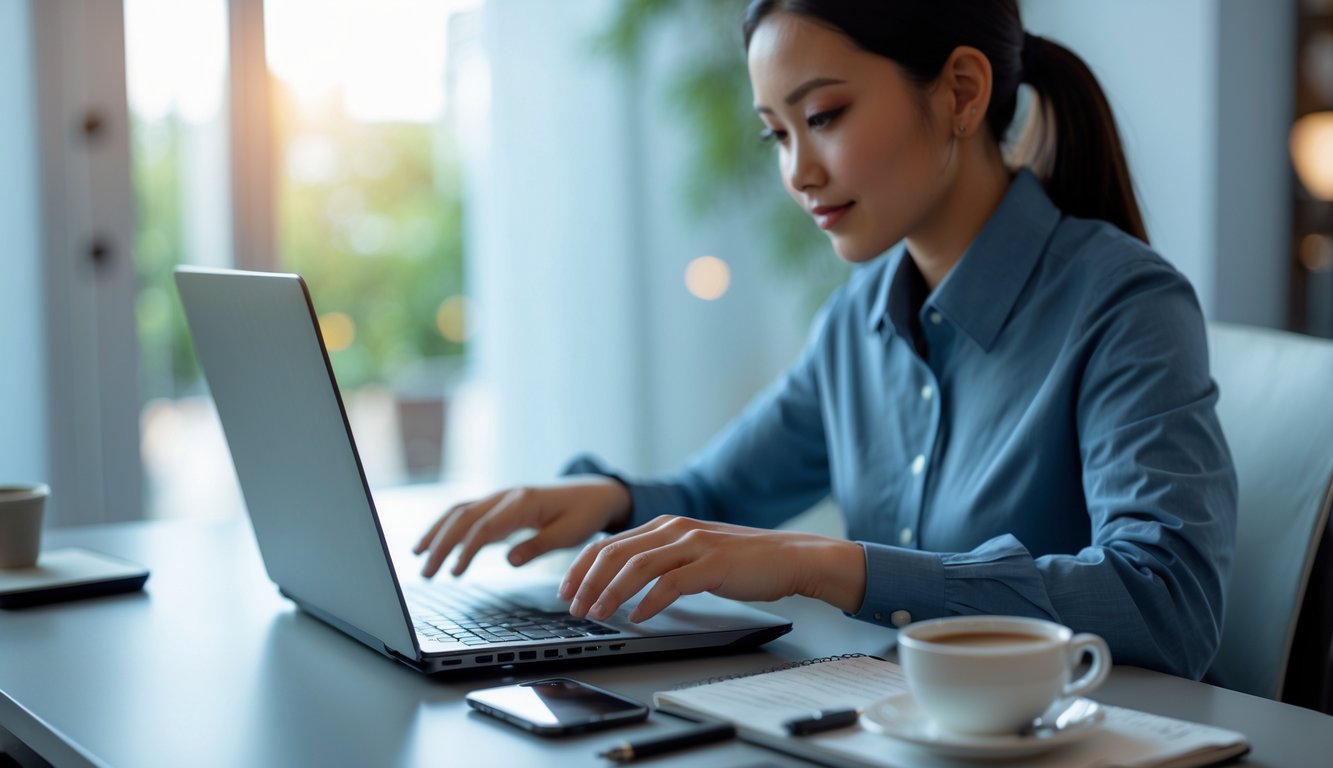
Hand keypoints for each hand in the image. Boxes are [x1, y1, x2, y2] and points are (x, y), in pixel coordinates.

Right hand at [413, 477, 630, 577]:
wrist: (594, 492)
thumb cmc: (584, 513)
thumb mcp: (569, 533)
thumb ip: (538, 546)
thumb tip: (508, 561)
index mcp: (523, 502)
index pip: (484, 527)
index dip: (466, 550)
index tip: (455, 574)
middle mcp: (506, 496)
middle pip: (463, 518)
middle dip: (441, 544)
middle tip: (425, 573)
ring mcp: (500, 498)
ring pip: (459, 512)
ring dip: (437, 533)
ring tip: (418, 557)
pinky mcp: (499, 505)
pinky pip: (467, 513)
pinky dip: (448, 527)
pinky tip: (435, 544)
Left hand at [560, 515, 866, 622]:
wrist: (790, 556)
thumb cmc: (742, 560)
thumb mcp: (693, 551)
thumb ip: (662, 558)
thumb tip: (622, 581)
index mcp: (666, 525)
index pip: (610, 543)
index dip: (581, 567)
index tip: (565, 590)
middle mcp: (675, 529)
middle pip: (616, 552)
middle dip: (588, 582)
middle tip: (573, 607)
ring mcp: (694, 544)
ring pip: (638, 566)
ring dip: (612, 593)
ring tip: (598, 614)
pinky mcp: (712, 564)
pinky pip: (672, 583)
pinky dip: (651, 601)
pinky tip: (640, 617)